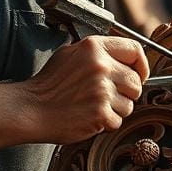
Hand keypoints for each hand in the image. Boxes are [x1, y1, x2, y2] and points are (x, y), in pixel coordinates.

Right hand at [21, 36, 150, 143]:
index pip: (135, 50)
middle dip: (126, 92)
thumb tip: (126, 56)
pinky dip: (106, 123)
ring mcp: (101, 90)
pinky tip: (89, 116)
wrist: (30, 109)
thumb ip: (98, 51)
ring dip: (116, 109)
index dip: (141, 65)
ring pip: (129, 103)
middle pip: (136, 81)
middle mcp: (100, 66)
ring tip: (93, 106)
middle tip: (107, 96)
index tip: (139, 74)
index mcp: (94, 47)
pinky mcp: (100, 112)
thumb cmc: (49, 84)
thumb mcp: (70, 53)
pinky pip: (118, 120)